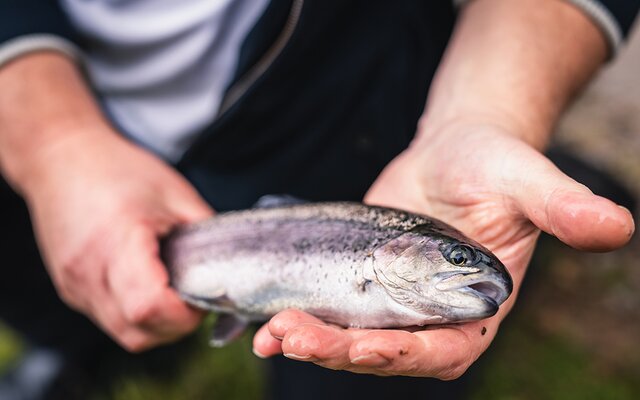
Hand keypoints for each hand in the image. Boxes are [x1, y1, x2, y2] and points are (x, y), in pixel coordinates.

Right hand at [22, 128, 213, 351]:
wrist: (59, 159)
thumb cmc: (118, 170)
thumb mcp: (175, 193)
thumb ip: (205, 233)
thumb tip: (230, 267)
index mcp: (119, 241)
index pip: (149, 307)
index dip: (184, 314)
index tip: (205, 296)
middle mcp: (90, 272)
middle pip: (138, 332)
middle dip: (176, 325)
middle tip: (195, 297)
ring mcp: (76, 286)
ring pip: (124, 333)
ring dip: (157, 325)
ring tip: (174, 293)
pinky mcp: (71, 291)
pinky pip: (109, 321)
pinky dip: (136, 316)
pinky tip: (149, 288)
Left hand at [252, 123, 633, 377]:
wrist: (452, 150)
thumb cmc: (492, 162)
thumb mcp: (524, 178)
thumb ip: (560, 205)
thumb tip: (616, 226)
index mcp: (476, 309)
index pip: (441, 351)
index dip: (403, 356)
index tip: (364, 349)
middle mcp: (433, 317)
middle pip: (385, 353)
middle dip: (338, 352)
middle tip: (291, 336)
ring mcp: (395, 305)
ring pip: (351, 340)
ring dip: (311, 342)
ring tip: (271, 332)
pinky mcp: (364, 286)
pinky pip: (332, 313)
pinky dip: (303, 319)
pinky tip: (270, 317)